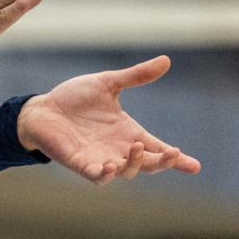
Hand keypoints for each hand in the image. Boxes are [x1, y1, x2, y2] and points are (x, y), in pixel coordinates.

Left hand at [16, 55, 201, 184]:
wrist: (42, 109)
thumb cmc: (74, 99)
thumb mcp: (109, 84)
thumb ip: (136, 76)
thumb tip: (166, 61)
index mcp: (127, 133)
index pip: (157, 149)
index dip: (176, 159)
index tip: (195, 167)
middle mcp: (118, 150)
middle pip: (148, 164)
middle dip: (162, 162)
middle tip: (172, 153)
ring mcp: (101, 159)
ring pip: (126, 172)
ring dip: (134, 164)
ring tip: (136, 147)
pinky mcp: (81, 164)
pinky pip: (98, 177)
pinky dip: (106, 175)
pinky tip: (110, 166)